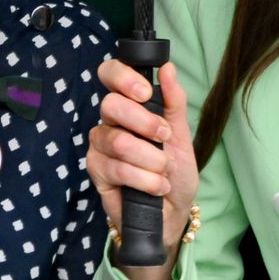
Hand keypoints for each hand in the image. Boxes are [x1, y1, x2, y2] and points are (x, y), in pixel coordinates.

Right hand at [86, 60, 198, 251]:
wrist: (172, 211)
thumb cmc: (174, 171)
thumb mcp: (182, 134)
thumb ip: (174, 101)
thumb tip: (168, 68)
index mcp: (129, 105)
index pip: (110, 74)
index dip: (123, 78)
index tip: (145, 92)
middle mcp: (110, 122)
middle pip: (111, 105)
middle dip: (145, 122)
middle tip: (165, 137)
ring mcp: (100, 146)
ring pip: (118, 141)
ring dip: (151, 159)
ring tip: (164, 171)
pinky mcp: (96, 171)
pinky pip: (118, 168)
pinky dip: (145, 179)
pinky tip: (156, 186)